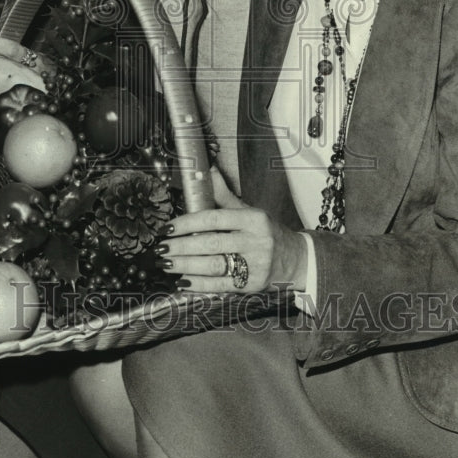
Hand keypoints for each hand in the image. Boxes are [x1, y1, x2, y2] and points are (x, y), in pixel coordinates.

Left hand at [157, 173, 306, 293]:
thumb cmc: (268, 232)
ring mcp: (255, 265)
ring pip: (213, 266)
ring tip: (167, 263)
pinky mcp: (253, 285)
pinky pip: (221, 285)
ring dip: (185, 266)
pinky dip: (199, 284)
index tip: (168, 228)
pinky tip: (183, 281)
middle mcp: (255, 241)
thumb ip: (225, 196)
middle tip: (162, 248)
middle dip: (181, 247)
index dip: (187, 223)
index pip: (213, 219)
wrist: (296, 260)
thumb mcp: (250, 211)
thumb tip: (208, 172)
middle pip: (211, 244)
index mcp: (253, 219)